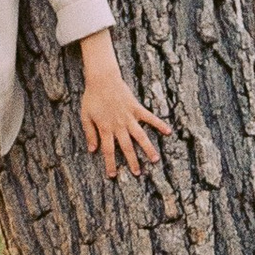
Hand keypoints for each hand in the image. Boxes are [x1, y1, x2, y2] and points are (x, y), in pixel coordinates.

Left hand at [78, 38, 168, 181]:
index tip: (113, 175)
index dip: (110, 163)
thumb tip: (92, 150)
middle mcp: (119, 125)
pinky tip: (168, 131)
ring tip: (155, 159)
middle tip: (137, 173)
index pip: (108, 150)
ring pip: (140, 136)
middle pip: (126, 147)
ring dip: (147, 148)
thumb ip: (89, 133)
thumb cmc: (92, 97)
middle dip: (132, 161)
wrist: (102, 79)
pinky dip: (159, 124)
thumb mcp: (85, 116)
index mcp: (105, 128)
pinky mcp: (136, 108)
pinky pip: (149, 117)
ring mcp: (129, 117)